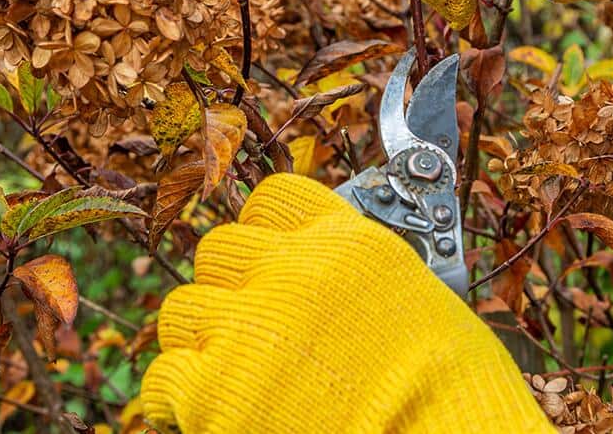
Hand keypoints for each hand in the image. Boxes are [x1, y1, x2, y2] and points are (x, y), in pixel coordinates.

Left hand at [140, 174, 549, 433]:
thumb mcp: (419, 302)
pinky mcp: (212, 389)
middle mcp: (290, 271)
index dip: (265, 232)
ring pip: (184, 309)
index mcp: (345, 243)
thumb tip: (328, 283)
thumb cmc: (448, 390)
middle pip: (220, 250)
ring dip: (203, 340)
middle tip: (254, 331)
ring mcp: (246, 327)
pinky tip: (211, 413)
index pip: (274, 199)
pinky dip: (181, 400)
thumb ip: (358, 278)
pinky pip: (164, 377)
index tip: (269, 260)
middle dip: (232, 290)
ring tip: (234, 376)